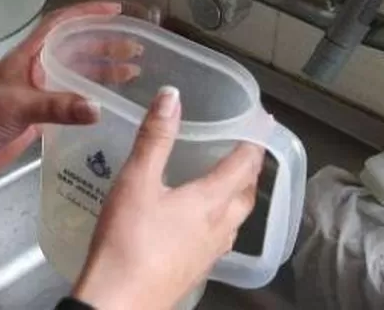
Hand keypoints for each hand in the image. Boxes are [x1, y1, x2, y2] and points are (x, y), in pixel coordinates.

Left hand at [0, 1, 141, 180]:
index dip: (87, 13)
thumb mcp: (18, 107)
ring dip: (103, 71)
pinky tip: (111, 102)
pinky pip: (73, 99)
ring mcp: (39, 91)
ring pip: (77, 74)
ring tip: (132, 72)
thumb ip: (57, 106)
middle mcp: (36, 68)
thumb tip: (98, 107)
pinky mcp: (42, 115)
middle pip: (75, 48)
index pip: (60, 24)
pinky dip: (93, 97)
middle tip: (134, 48)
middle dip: (104, 46)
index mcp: (26, 56)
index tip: (115, 10)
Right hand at [73, 87, 266, 308]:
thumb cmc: (127, 239)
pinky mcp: (196, 270)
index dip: (256, 140)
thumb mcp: (136, 181)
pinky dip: (222, 220)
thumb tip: (172, 95)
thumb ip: (154, 138)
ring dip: (239, 196)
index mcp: (210, 200)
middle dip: (251, 170)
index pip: (245, 164)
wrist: (119, 302)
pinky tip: (203, 223)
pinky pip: (221, 239)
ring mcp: (210, 253)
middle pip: (247, 194)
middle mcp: (219, 227)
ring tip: (228, 182)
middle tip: (247, 150)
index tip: (264, 122)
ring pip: (237, 219)